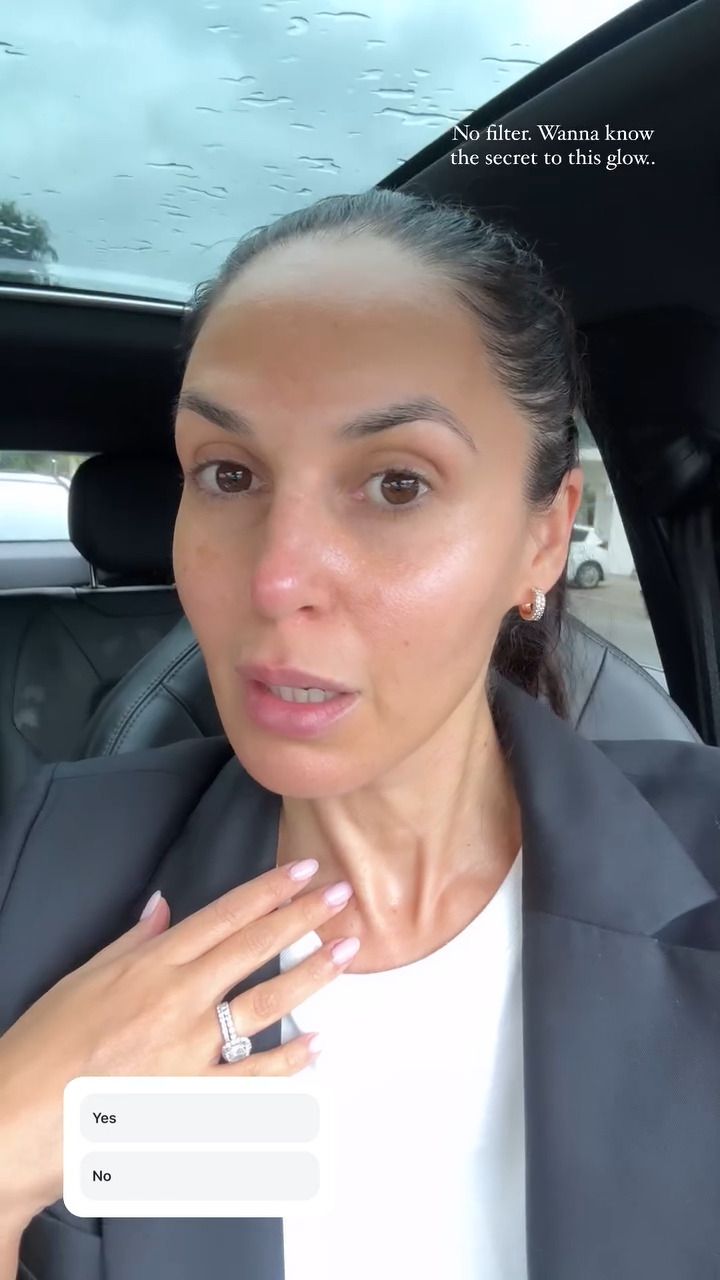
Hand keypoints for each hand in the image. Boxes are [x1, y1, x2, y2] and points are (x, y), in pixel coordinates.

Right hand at [0, 858, 357, 1226]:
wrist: (16, 1120)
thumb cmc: (41, 1050)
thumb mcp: (81, 978)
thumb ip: (133, 942)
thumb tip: (166, 907)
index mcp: (150, 966)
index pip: (225, 916)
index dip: (270, 891)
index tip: (304, 872)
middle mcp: (177, 1002)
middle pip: (255, 948)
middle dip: (304, 917)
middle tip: (342, 896)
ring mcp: (189, 1052)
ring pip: (266, 1006)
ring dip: (312, 976)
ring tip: (345, 953)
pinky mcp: (192, 1100)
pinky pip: (253, 1079)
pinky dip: (288, 1063)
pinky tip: (316, 1045)